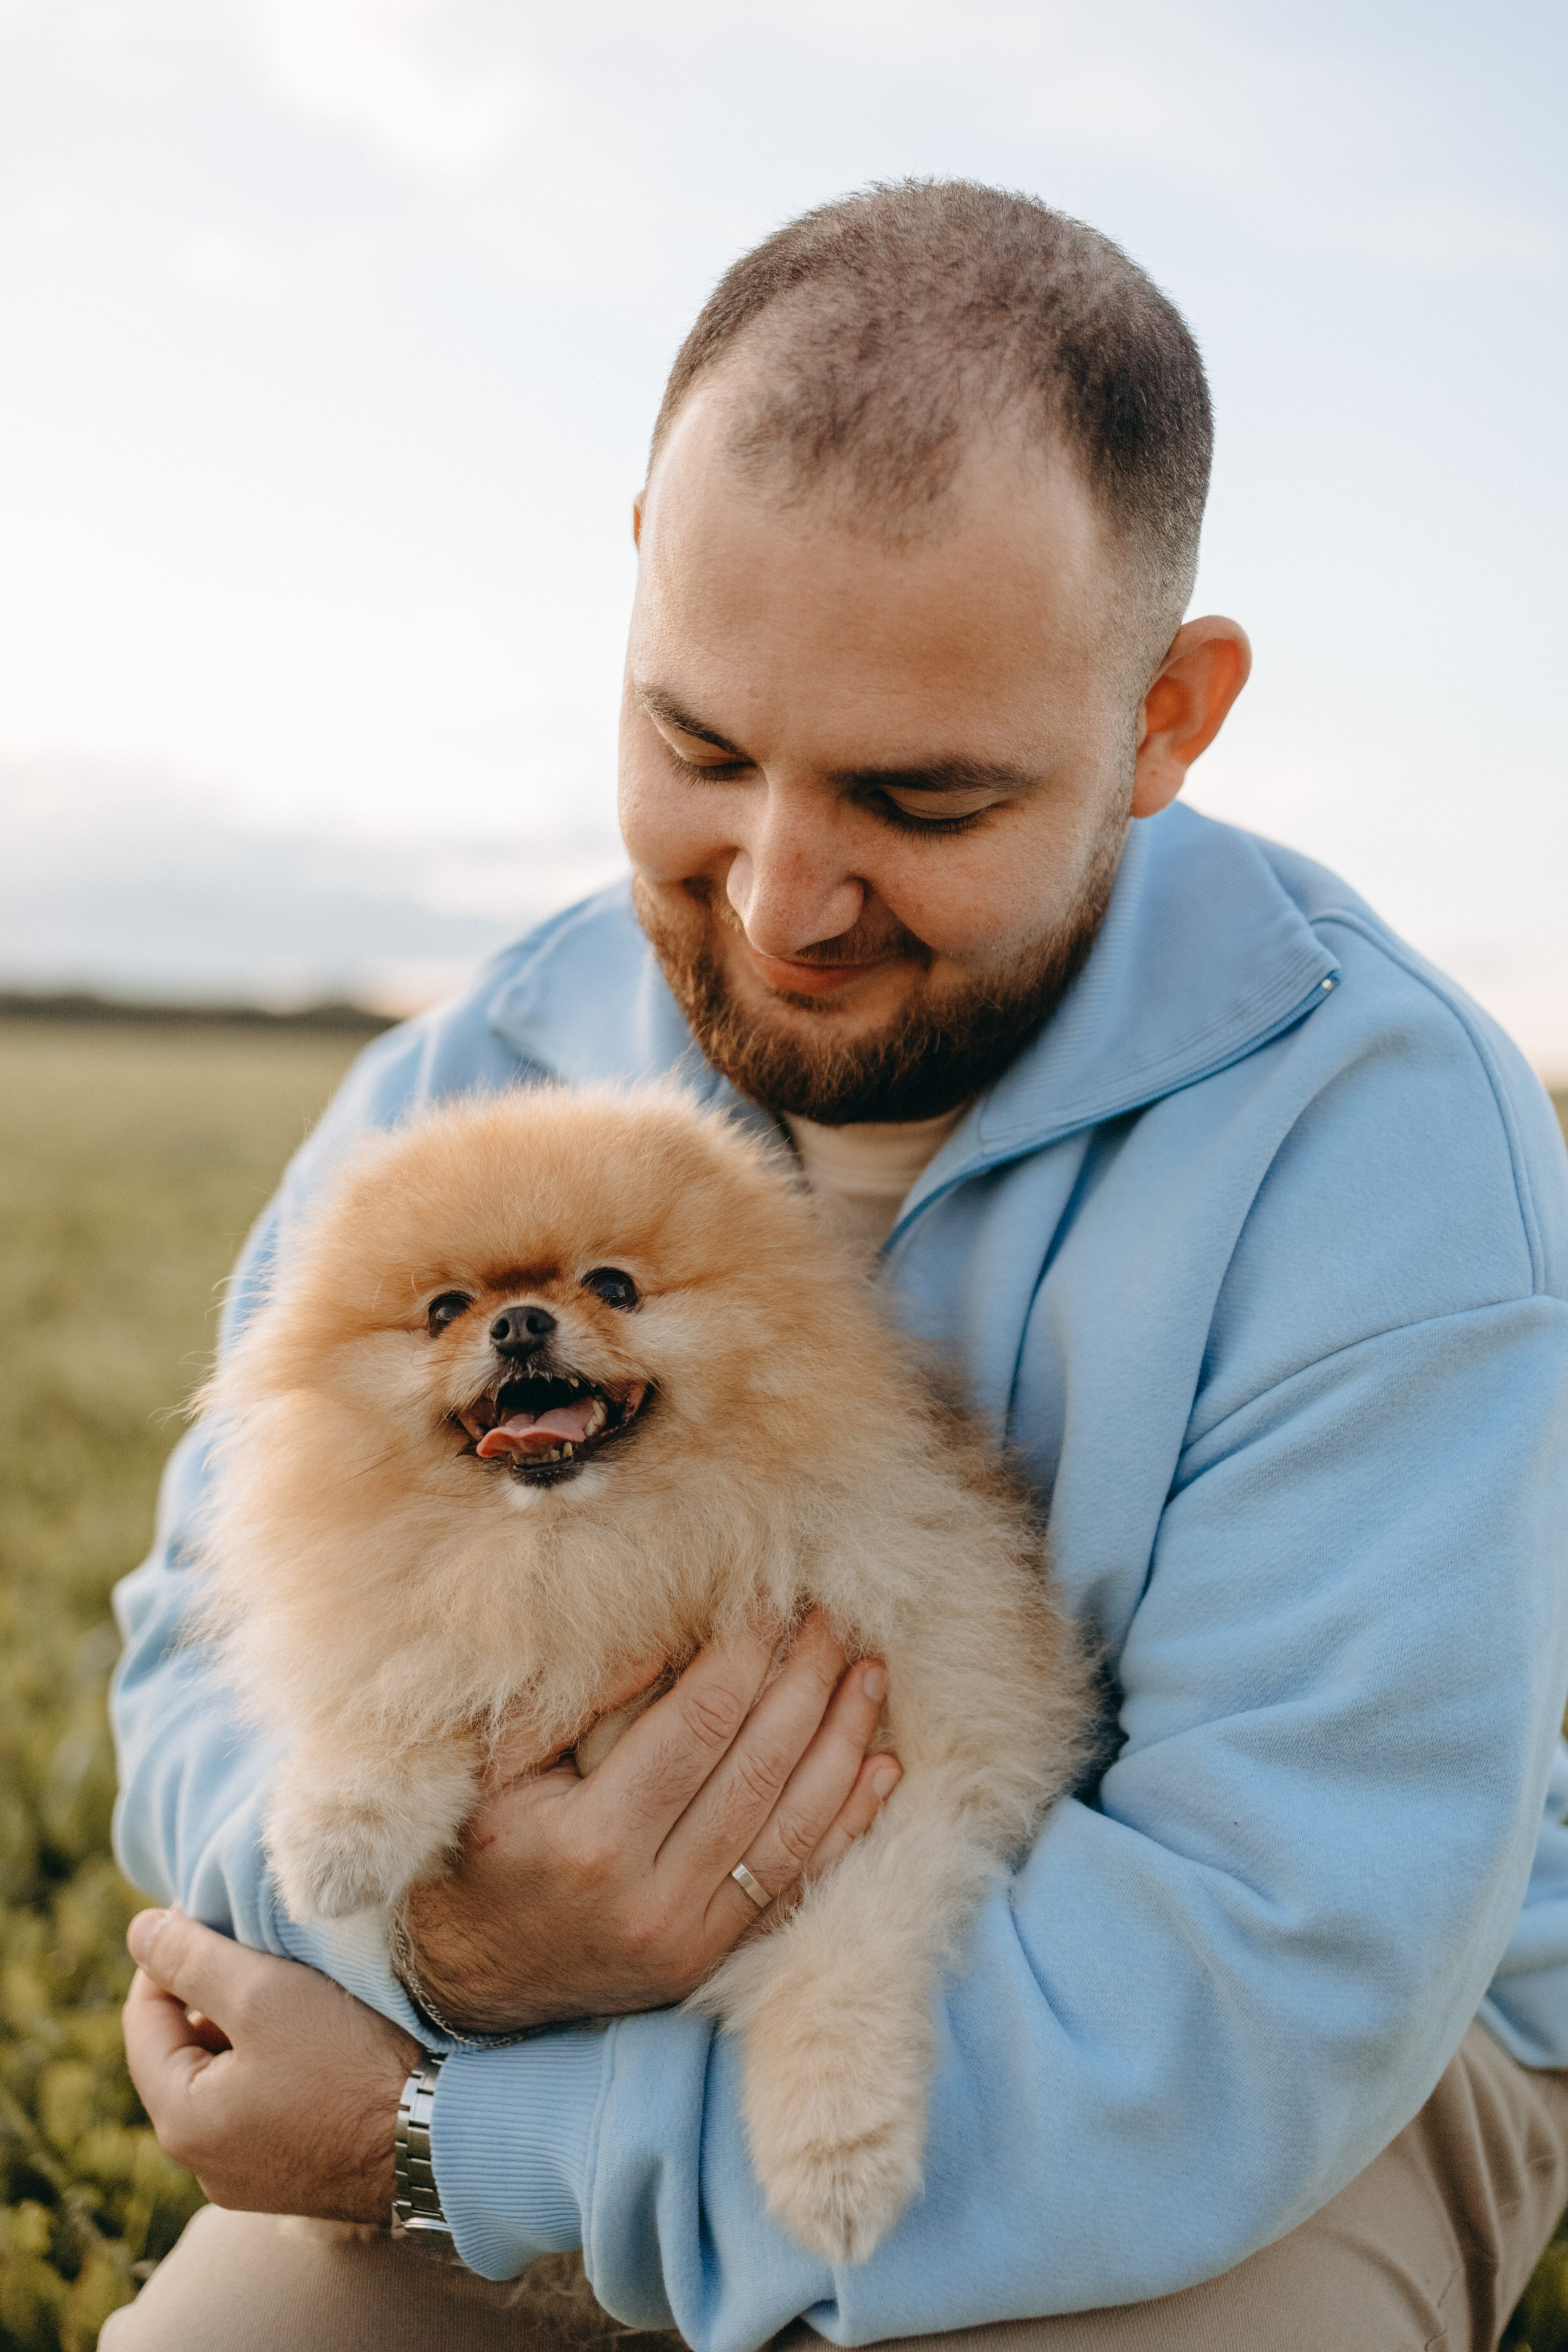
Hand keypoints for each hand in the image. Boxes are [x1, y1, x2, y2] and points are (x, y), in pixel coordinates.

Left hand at [123, 1908, 418, 2221]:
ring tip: (293, 1984)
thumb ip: (192, 1958)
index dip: (170, 1955)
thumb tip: (139, 1930)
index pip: (143, 2018)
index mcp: (181, 2121)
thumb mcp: (263, 1994)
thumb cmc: (350, 2062)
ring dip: (246, 2026)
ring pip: (225, 2076)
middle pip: (184, 2049)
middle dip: (211, 1991)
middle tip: (259, 1943)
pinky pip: (260, 2105)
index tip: (212, 1913)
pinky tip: (319, 2034)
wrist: (440, 2136)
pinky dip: (275, 2062)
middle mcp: (203, 2162)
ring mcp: (250, 2175)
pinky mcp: (293, 2174)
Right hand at [402, 1609, 898, 2034]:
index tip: (770, 1601)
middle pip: (758, 1771)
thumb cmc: (477, 1853)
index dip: (743, 1658)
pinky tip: (882, 1772)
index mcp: (591, 1840)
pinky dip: (847, 1826)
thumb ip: (571, 1705)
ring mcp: (689, 1940)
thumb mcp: (494, 1771)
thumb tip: (663, 1643)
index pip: (695, 1727)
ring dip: (842, 1744)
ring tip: (870, 1675)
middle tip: (833, 1620)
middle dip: (805, 1684)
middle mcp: (651, 1899)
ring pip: (794, 1828)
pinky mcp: (711, 1962)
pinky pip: (798, 1886)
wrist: (466, 1981)